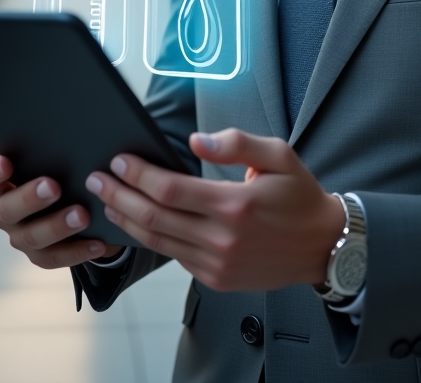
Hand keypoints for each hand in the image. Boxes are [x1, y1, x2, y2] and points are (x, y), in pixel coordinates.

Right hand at [0, 154, 123, 268]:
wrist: (76, 200)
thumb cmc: (61, 168)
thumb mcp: (55, 159)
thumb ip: (55, 151)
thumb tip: (76, 136)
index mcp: (1, 183)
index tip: (5, 162)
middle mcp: (5, 211)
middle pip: (8, 209)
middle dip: (30, 198)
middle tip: (54, 186)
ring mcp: (20, 235)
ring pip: (32, 236)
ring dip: (57, 226)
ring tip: (83, 215)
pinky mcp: (40, 255)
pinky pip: (55, 257)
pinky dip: (78, 250)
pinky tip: (98, 243)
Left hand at [86, 129, 344, 291]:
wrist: (323, 246)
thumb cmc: (300, 196)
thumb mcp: (279, 155)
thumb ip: (237, 143)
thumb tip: (196, 141)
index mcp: (235, 204)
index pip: (170, 190)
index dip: (139, 175)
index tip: (119, 160)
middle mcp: (222, 238)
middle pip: (155, 217)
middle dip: (120, 196)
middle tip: (97, 179)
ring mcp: (218, 263)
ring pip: (159, 242)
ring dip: (128, 220)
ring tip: (107, 201)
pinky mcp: (216, 279)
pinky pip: (175, 257)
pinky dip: (151, 240)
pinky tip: (138, 224)